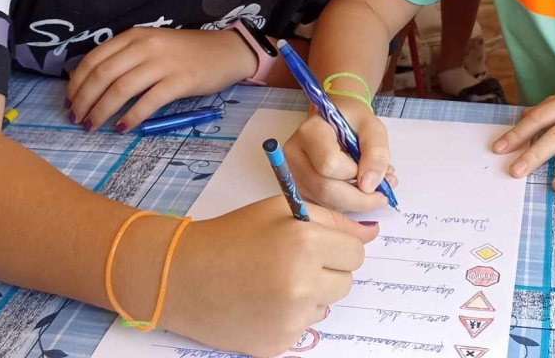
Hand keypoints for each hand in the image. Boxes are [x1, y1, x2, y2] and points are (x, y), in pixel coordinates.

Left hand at [66, 28, 255, 132]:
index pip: (94, 59)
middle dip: (84, 101)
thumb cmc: (186, 52)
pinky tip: (123, 128)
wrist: (226, 52)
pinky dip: (131, 117)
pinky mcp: (180, 81)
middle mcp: (145, 47)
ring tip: (93, 127)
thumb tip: (93, 84)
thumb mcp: (152, 44)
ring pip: (120, 89)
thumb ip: (126, 57)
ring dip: (101, 111)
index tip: (69, 102)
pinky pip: (148, 102)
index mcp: (134, 36)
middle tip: (77, 120)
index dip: (76, 83)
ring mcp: (163, 63)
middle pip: (103, 75)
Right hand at [166, 197, 377, 356]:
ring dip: (308, 295)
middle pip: (345, 282)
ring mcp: (291, 319)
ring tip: (271, 281)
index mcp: (304, 243)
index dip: (336, 246)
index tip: (315, 245)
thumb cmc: (230, 237)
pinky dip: (289, 316)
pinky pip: (303, 328)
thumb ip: (330, 219)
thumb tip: (372, 234)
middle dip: (325, 271)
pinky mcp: (278, 343)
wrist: (182, 276)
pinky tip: (261, 303)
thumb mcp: (279, 210)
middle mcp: (302, 284)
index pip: (355, 252)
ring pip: (325, 306)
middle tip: (289, 262)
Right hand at [285, 99, 397, 212]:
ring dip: (355, 203)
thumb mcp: (372, 127)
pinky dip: (346, 205)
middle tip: (383, 196)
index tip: (371, 168)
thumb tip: (369, 186)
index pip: (330, 164)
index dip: (354, 172)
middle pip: (324, 189)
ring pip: (325, 202)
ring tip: (376, 190)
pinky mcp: (300, 188)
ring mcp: (294, 173)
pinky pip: (323, 205)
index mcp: (309, 132)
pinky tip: (359, 193)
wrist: (336, 119)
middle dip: (358, 199)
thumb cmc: (353, 119)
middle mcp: (295, 154)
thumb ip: (376, 152)